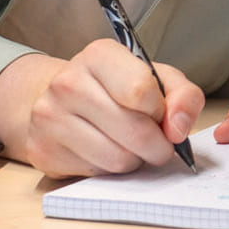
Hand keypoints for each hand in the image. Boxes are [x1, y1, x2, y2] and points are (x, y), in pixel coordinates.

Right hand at [0, 44, 203, 178]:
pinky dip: (111, 170)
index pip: (140, 90)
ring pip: (118, 159)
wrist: (61, 100)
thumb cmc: (117, 88)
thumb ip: (183, 95)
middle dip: (158, 145)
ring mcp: (51, 119)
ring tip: (130, 144)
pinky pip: (97, 174)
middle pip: (135, 131)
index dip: (162, 111)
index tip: (162, 114)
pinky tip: (106, 150)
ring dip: (136, 159)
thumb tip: (179, 127)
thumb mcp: (157, 78)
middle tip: (158, 142)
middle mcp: (68, 82)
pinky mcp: (45, 152)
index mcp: (99, 55)